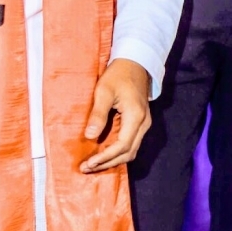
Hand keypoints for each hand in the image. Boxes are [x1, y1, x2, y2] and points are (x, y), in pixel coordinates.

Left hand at [81, 58, 151, 172]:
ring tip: (93, 164)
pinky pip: (131, 143)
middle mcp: (143, 124)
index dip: (105, 157)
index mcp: (135, 116)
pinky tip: (103, 153)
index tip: (89, 163)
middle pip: (127, 153)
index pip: (121, 146)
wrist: (135, 62)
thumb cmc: (118, 74)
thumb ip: (98, 114)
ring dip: (113, 160)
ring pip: (130, 151)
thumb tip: (89, 136)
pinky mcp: (140, 122)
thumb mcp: (104, 91)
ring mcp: (144, 124)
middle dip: (107, 163)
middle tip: (87, 168)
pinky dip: (117, 152)